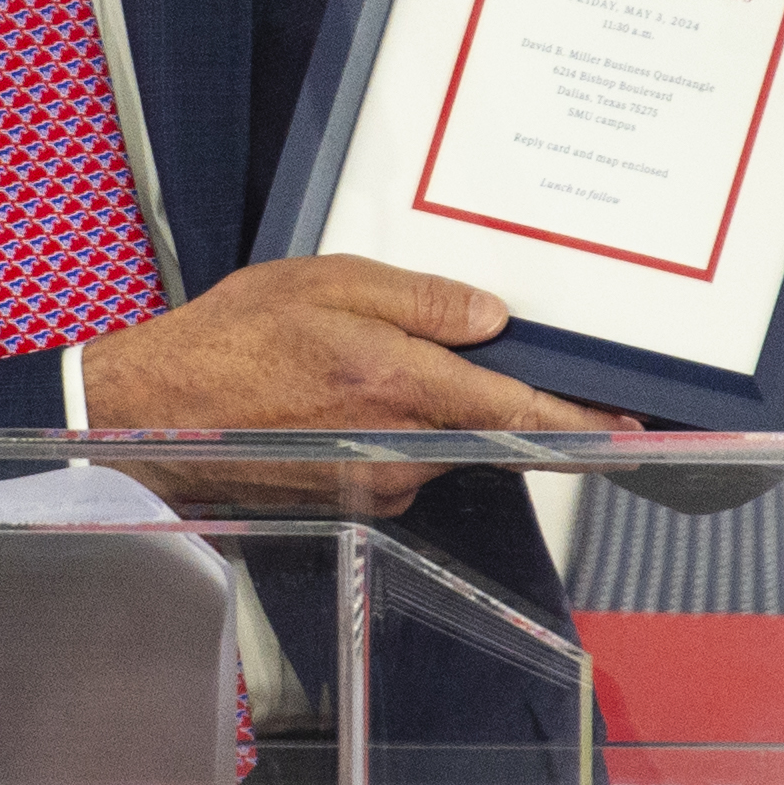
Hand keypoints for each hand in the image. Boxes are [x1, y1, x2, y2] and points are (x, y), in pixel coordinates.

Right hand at [75, 258, 604, 436]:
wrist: (153, 415)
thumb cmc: (228, 344)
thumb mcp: (326, 283)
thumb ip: (419, 299)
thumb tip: (492, 317)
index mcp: (399, 388)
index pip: (520, 413)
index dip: (583, 421)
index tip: (630, 423)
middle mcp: (399, 452)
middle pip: (489, 429)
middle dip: (489, 392)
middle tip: (449, 349)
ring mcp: (379, 487)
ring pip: (447, 444)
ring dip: (433, 408)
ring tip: (363, 364)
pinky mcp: (357, 501)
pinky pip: (408, 461)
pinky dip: (397, 428)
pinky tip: (343, 397)